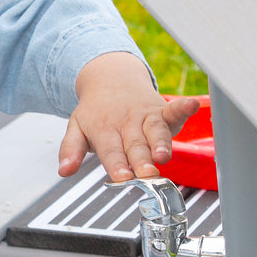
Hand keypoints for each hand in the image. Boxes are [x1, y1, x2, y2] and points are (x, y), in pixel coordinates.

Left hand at [58, 52, 199, 181]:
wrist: (110, 78)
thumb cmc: (95, 110)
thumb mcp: (76, 128)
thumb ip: (71, 150)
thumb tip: (64, 170)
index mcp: (104, 129)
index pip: (111, 151)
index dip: (117, 165)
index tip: (122, 177)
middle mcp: (127, 123)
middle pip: (135, 145)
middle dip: (141, 160)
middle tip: (146, 174)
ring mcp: (146, 117)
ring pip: (155, 131)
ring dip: (161, 143)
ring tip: (164, 155)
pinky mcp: (162, 111)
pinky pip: (174, 109)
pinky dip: (184, 107)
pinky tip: (192, 105)